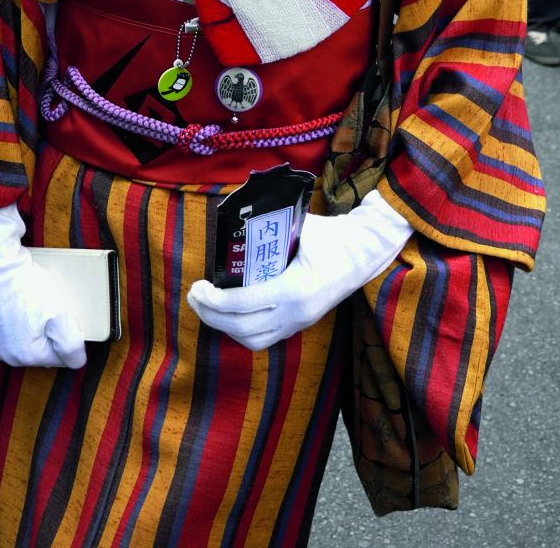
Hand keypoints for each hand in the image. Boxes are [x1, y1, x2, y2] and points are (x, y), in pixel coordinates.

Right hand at [0, 204, 85, 368]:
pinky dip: (21, 320)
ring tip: (37, 303)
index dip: (68, 337)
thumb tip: (78, 361)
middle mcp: (8, 355)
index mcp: (26, 356)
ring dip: (37, 326)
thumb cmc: (25, 287)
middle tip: (51, 308)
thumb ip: (71, 344)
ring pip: (29, 340)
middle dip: (51, 332)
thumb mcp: (59, 315)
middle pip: (44, 350)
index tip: (65, 318)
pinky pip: (14, 330)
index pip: (61, 358)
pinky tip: (24, 303)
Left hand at [187, 190, 410, 351]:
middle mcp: (297, 313)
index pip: (244, 305)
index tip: (198, 287)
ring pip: (253, 340)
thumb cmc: (333, 236)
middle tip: (194, 296)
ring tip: (206, 307)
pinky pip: (265, 338)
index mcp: (295, 290)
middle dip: (212, 316)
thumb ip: (268, 227)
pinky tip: (229, 313)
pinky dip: (242, 330)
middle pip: (243, 329)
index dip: (215, 301)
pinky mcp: (301, 324)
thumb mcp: (300, 225)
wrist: (365, 254)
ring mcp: (300, 323)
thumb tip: (235, 218)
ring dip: (224, 327)